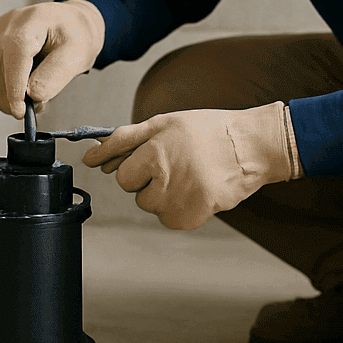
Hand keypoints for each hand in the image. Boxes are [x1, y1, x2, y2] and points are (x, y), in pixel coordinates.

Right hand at [0, 0, 104, 116]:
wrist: (67, 22)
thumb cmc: (73, 35)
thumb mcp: (76, 55)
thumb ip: (55, 76)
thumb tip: (32, 95)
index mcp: (29, 24)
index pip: (14, 60)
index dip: (15, 90)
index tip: (21, 112)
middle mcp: (4, 27)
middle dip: (14, 98)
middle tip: (38, 104)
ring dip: (7, 96)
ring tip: (32, 89)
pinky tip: (18, 83)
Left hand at [82, 102, 301, 230]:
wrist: (251, 147)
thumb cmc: (207, 132)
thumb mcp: (165, 123)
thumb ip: (124, 139)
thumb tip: (91, 157)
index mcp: (154, 150)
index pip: (121, 173)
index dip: (133, 166)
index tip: (143, 165)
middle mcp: (163, 177)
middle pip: (132, 189)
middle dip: (146, 179)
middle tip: (173, 165)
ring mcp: (178, 199)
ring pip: (150, 205)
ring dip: (162, 195)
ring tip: (189, 176)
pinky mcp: (191, 217)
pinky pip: (169, 219)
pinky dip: (179, 208)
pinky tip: (196, 191)